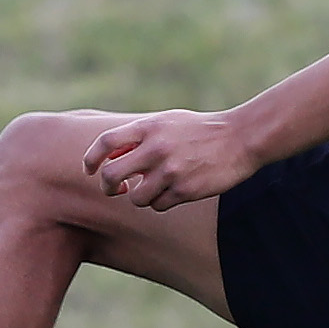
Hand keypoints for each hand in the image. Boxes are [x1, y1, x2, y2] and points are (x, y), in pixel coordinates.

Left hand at [79, 109, 261, 211]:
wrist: (239, 138)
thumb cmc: (198, 130)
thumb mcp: (167, 122)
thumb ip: (139, 136)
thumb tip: (110, 159)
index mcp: (148, 127)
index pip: (105, 143)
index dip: (91, 159)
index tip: (90, 170)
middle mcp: (155, 149)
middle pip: (111, 176)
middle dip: (108, 187)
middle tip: (116, 189)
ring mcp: (170, 171)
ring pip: (136, 198)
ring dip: (140, 197)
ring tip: (154, 187)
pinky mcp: (184, 189)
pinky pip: (158, 205)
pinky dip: (161, 202)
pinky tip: (174, 190)